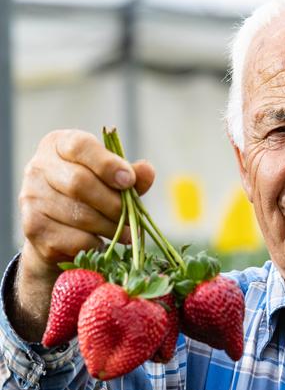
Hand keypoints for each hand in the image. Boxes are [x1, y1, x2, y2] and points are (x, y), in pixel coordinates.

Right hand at [18, 129, 154, 276]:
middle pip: (80, 183)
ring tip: (126, 234)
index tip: (129, 181)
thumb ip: (130, 176)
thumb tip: (147, 171)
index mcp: (57, 145)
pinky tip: (101, 243)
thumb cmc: (89, 199)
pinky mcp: (34, 228)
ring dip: (111, 228)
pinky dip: (97, 244)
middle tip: (132, 218)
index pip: (80, 146)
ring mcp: (32, 198)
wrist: (54, 233)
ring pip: (81, 215)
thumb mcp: (110, 181)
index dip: (107, 164)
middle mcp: (38, 167)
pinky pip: (76, 239)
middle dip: (114, 204)